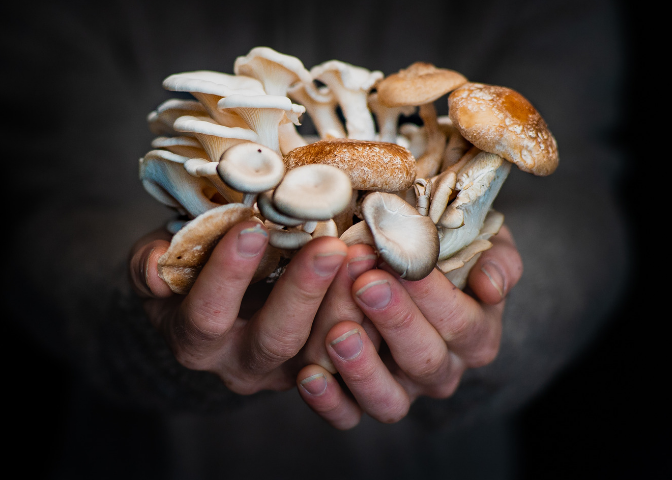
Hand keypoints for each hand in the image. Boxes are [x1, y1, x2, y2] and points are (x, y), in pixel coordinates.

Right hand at [128, 221, 347, 393]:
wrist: (214, 299)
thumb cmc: (186, 268)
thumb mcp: (157, 259)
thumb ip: (151, 261)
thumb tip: (154, 266)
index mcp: (195, 337)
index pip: (208, 315)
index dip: (227, 275)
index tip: (251, 227)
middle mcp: (239, 364)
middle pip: (274, 339)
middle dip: (302, 291)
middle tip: (329, 246)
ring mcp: (285, 370)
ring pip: (319, 352)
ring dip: (344, 305)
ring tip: (364, 258)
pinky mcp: (321, 365)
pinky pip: (349, 351)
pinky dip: (369, 317)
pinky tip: (383, 277)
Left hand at [295, 226, 522, 428]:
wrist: (408, 270)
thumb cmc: (445, 251)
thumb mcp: (483, 243)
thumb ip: (496, 259)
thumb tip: (490, 286)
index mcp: (476, 335)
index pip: (462, 322)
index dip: (434, 296)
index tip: (404, 263)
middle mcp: (442, 370)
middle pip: (424, 358)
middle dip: (395, 320)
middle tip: (366, 284)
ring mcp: (402, 390)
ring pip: (389, 398)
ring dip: (362, 367)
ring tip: (339, 333)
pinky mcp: (361, 402)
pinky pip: (347, 416)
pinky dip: (328, 401)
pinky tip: (308, 376)